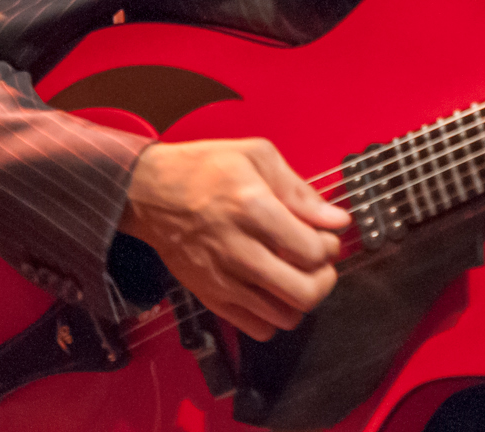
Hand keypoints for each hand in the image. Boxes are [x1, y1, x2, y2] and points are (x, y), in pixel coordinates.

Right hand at [119, 138, 350, 340]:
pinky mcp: (209, 297)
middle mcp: (238, 249)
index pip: (312, 250)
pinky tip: (271, 291)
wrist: (147, 193)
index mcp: (253, 208)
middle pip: (304, 292)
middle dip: (324, 279)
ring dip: (301, 299)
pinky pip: (256, 329)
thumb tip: (336, 220)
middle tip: (319, 262)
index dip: (330, 246)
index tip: (325, 235)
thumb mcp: (256, 156)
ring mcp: (222, 279)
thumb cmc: (204, 168)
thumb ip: (300, 191)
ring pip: (284, 316)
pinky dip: (274, 317)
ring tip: (296, 275)